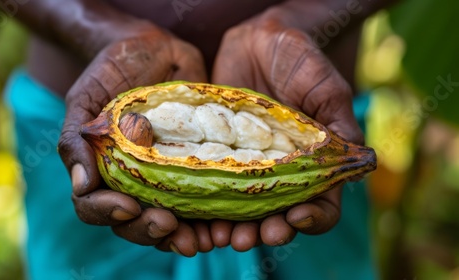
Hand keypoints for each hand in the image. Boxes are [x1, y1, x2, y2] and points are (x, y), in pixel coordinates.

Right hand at [57, 29, 207, 256]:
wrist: (152, 48)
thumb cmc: (112, 71)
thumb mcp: (84, 98)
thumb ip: (74, 139)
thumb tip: (81, 185)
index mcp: (102, 170)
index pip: (97, 208)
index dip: (108, 215)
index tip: (127, 207)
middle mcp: (134, 180)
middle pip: (135, 223)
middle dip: (149, 231)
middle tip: (167, 224)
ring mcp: (166, 176)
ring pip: (170, 221)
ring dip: (183, 237)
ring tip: (200, 239)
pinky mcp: (197, 166)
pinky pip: (204, 201)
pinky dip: (212, 219)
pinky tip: (223, 224)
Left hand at [210, 19, 362, 250]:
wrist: (258, 41)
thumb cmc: (300, 60)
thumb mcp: (324, 87)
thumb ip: (337, 122)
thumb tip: (358, 161)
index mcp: (311, 164)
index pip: (319, 203)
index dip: (312, 217)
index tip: (297, 216)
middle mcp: (278, 172)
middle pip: (275, 215)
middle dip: (264, 231)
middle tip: (251, 238)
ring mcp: (245, 165)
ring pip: (239, 209)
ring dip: (230, 228)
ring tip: (219, 236)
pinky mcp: (215, 153)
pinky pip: (207, 185)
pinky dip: (201, 204)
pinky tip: (190, 212)